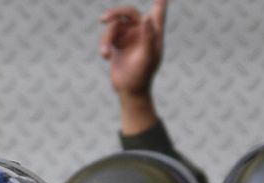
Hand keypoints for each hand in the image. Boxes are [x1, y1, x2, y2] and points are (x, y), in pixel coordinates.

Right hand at [99, 0, 167, 133]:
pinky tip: (105, 57)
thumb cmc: (142, 76)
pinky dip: (105, 46)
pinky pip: (107, 36)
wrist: (129, 91)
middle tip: (103, 19)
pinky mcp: (117, 43)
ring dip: (107, 39)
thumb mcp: (147, 57)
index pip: (159, 10)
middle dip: (115, 13)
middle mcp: (142, 31)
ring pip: (114, 26)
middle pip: (129, 12)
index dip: (159, 0)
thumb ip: (148, 37)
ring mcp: (129, 37)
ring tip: (106, 54)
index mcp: (154, 33)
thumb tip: (146, 18)